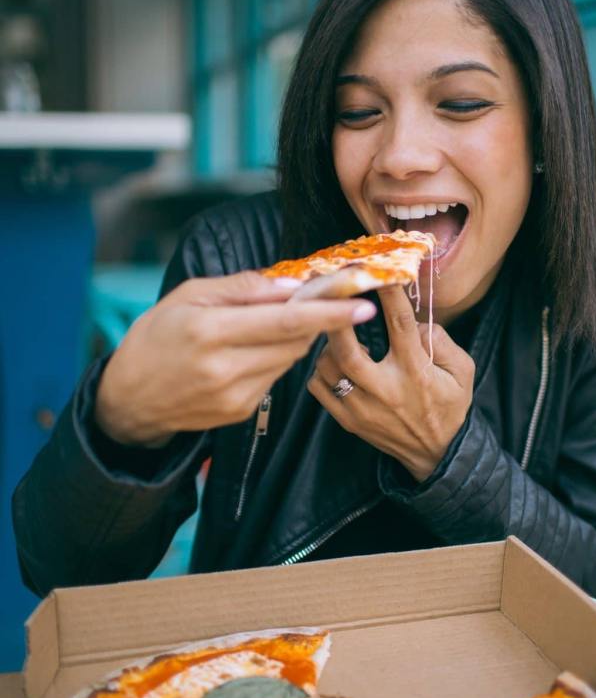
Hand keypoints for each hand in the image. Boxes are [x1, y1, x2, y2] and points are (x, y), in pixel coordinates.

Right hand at [95, 271, 375, 446]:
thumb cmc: (157, 336)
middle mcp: (226, 369)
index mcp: (210, 332)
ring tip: (269, 323)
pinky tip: (252, 350)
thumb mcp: (188, 296)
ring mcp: (236, 396)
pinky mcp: (242, 412)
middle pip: (296, 340)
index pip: (285, 322)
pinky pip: (276, 376)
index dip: (329, 314)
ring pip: (290, 358)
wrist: (130, 399)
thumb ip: (242, 288)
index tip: (363, 306)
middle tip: (324, 298)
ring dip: (294, 336)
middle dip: (316, 318)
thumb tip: (292, 285)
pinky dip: (276, 357)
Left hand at [307, 286, 474, 480]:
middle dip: (335, 319)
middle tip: (332, 297)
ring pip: (327, 367)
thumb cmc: (450, 406)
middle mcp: (386, 389)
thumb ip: (441, 341)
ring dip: (327, 344)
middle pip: (347, 349)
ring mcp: (362, 407)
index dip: (388, 294)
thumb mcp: (462, 371)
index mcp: (415, 371)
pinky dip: (320, 370)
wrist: (437, 454)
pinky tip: (332, 362)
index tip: (378, 272)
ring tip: (336, 333)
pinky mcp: (348, 420)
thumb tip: (414, 321)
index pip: (399, 324)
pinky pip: (319, 388)